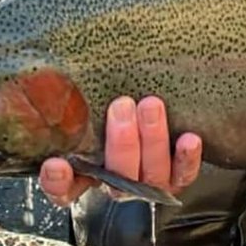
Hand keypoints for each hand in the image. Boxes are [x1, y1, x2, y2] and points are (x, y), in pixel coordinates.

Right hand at [40, 95, 202, 206]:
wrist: (151, 116)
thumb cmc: (111, 107)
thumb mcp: (94, 105)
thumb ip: (81, 98)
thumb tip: (59, 58)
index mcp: (86, 172)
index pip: (65, 187)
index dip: (58, 181)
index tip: (56, 164)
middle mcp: (116, 182)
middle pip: (116, 176)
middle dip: (121, 142)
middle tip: (122, 106)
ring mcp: (147, 182)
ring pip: (150, 174)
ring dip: (152, 140)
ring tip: (151, 105)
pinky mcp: (176, 177)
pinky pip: (183, 174)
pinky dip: (186, 159)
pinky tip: (189, 139)